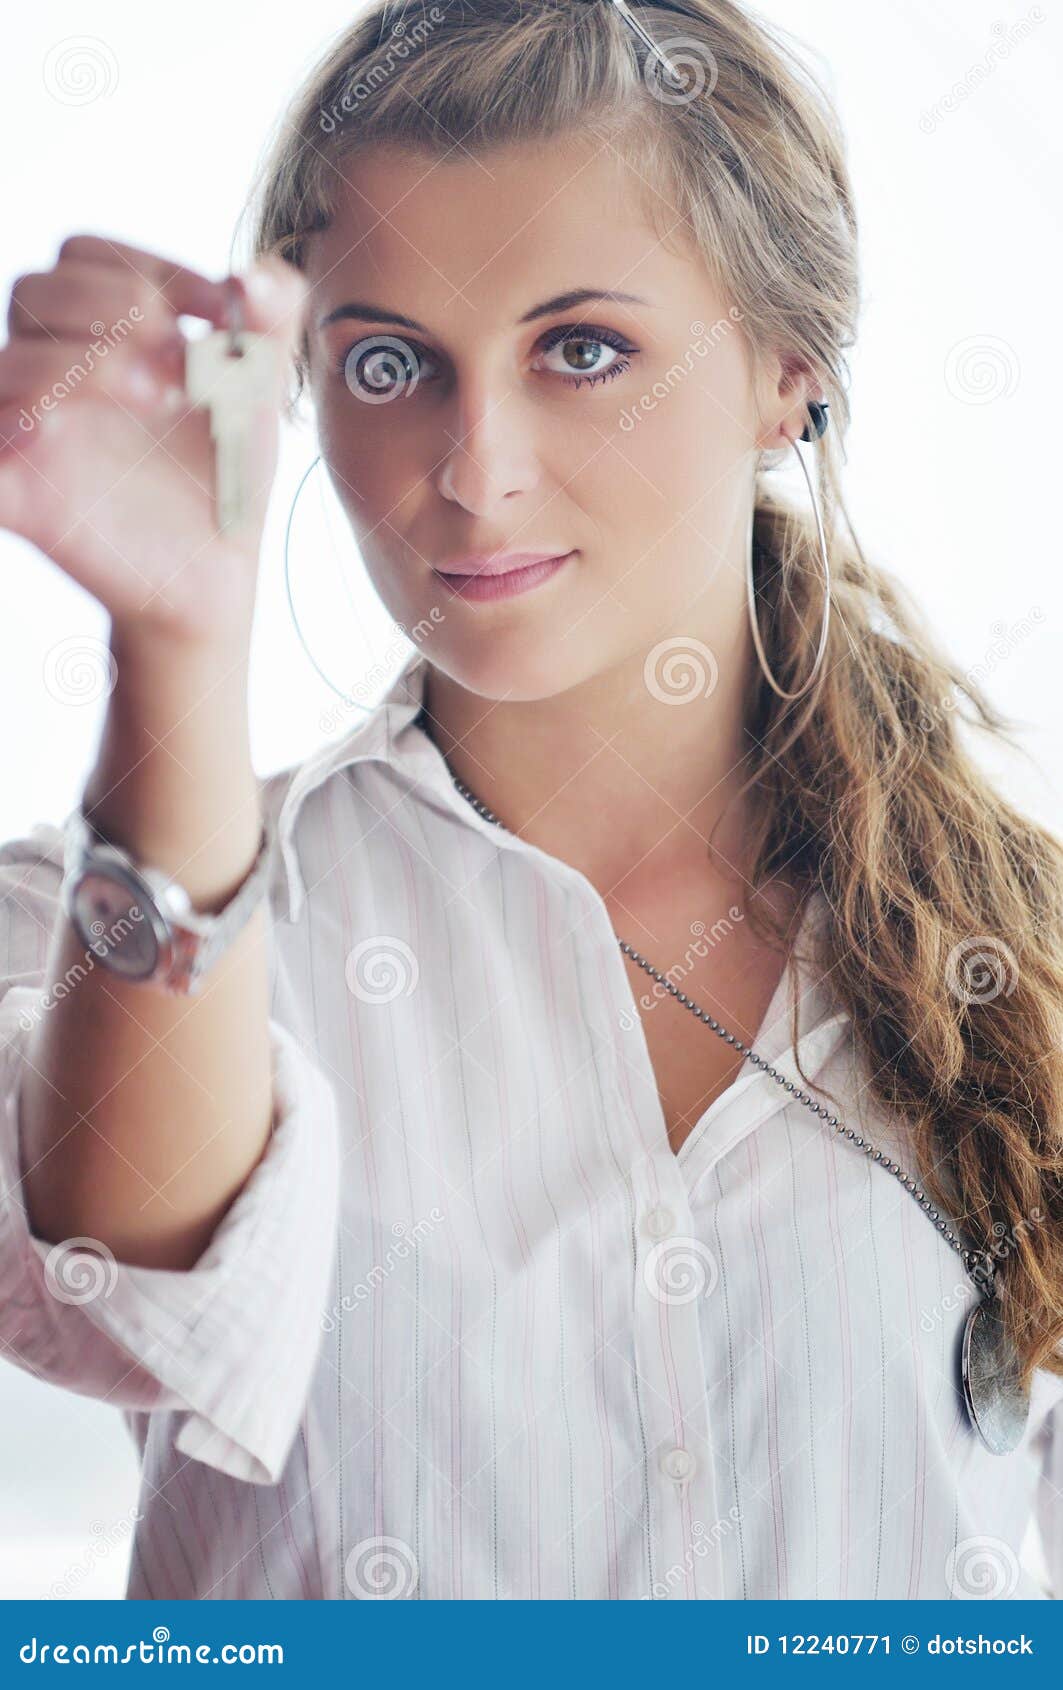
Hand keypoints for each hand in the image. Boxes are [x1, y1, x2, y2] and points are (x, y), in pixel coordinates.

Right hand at [0, 234, 308, 650]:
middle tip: (183, 364)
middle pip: (35, 292)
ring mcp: (33, 433)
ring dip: (84, 362)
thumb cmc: (225, 474)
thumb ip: (272, 320)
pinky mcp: (22, 497)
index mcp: (99, 332)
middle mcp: (55, 372)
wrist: (219, 571)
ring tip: (162, 397)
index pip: (84, 254)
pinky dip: (8, 426)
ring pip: (9, 360)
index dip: (149, 264)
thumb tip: (255, 275)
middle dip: (114, 307)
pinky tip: (50, 429)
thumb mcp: (260, 390)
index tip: (222, 309)